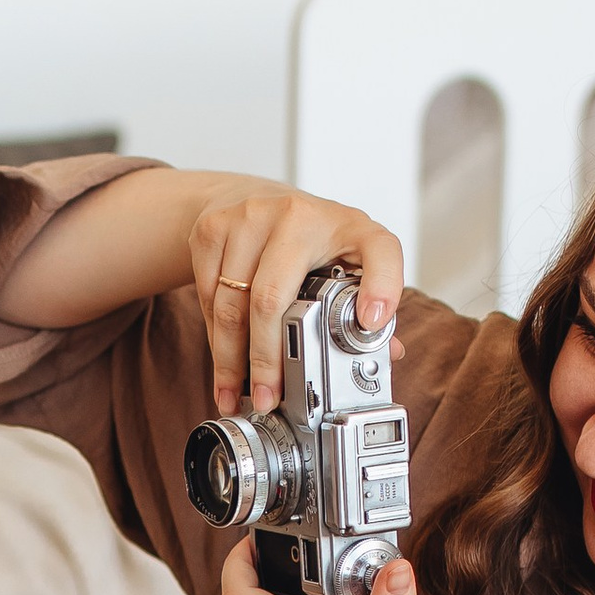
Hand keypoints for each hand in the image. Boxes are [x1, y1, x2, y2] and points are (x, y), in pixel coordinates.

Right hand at [189, 185, 405, 415]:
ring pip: (232, 303)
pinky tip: (222, 362)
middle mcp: (300, 215)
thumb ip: (366, 304)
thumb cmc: (311, 239)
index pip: (378, 250)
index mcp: (350, 227)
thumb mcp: (349, 259)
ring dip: (231, 359)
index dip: (381, 286)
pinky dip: (214, 338)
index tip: (373, 322)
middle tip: (268, 398)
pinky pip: (207, 296)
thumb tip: (387, 353)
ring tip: (234, 393)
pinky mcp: (213, 227)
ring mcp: (250, 217)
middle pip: (272, 296)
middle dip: (266, 357)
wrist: (255, 196)